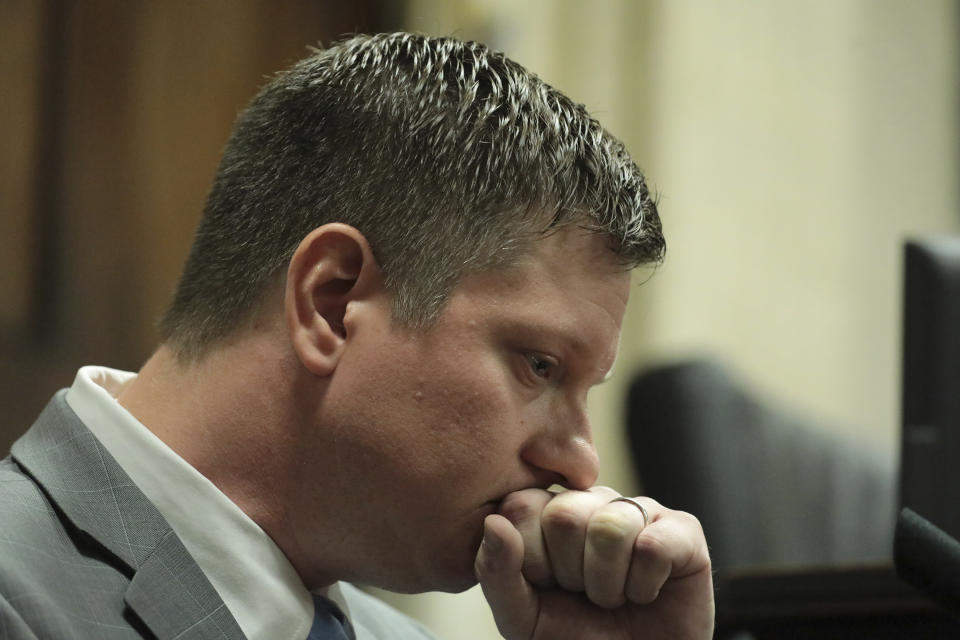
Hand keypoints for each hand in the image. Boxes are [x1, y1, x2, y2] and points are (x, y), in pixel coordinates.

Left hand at [474, 487, 713, 638]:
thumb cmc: (573, 638)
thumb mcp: (521, 615)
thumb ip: (496, 570)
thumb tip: (494, 523)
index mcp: (546, 511)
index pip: (520, 506)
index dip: (531, 560)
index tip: (546, 585)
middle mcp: (590, 501)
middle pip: (565, 516)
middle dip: (571, 575)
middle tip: (585, 594)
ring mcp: (637, 510)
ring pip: (611, 527)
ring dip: (608, 585)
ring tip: (614, 597)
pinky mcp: (682, 529)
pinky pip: (653, 545)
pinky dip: (644, 586)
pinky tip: (645, 593)